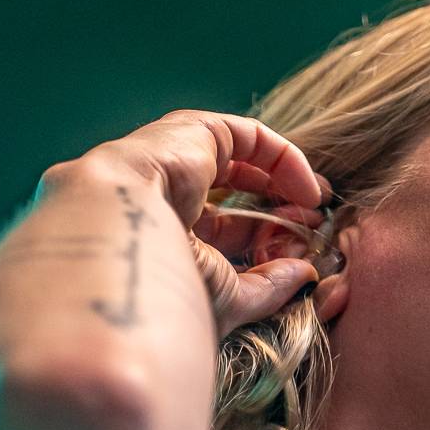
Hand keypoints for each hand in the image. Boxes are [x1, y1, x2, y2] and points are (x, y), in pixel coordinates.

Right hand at [45, 110, 330, 339]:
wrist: (114, 241)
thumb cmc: (158, 284)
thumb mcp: (222, 298)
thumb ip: (266, 287)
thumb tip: (305, 276)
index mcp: (155, 238)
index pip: (220, 235)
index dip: (264, 242)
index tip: (302, 257)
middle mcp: (157, 195)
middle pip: (231, 199)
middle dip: (277, 212)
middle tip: (314, 226)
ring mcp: (168, 159)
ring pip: (238, 163)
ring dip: (281, 184)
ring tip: (315, 205)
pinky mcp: (188, 131)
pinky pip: (245, 136)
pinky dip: (283, 158)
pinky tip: (307, 190)